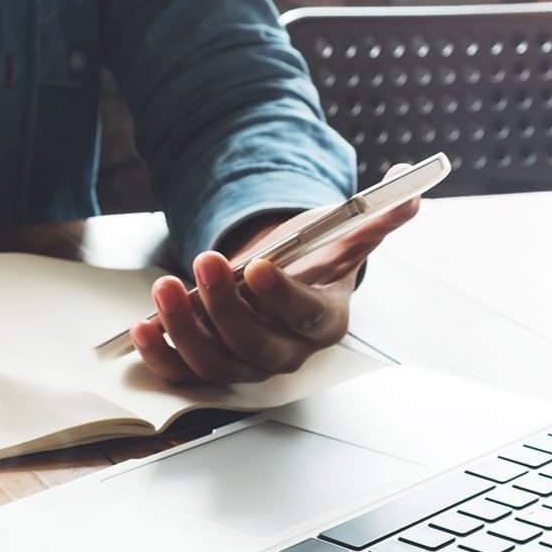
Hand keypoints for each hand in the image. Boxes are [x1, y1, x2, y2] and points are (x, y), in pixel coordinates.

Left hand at [130, 166, 420, 384]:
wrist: (278, 284)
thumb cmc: (307, 263)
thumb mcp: (340, 235)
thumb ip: (374, 214)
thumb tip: (407, 179)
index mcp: (323, 322)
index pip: (304, 315)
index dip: (281, 296)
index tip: (257, 268)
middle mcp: (285, 352)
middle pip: (254, 343)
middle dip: (224, 305)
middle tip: (205, 262)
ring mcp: (244, 365)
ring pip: (214, 361)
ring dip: (184, 328)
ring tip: (163, 288)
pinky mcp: (207, 367)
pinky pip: (182, 372)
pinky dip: (160, 355)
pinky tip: (143, 326)